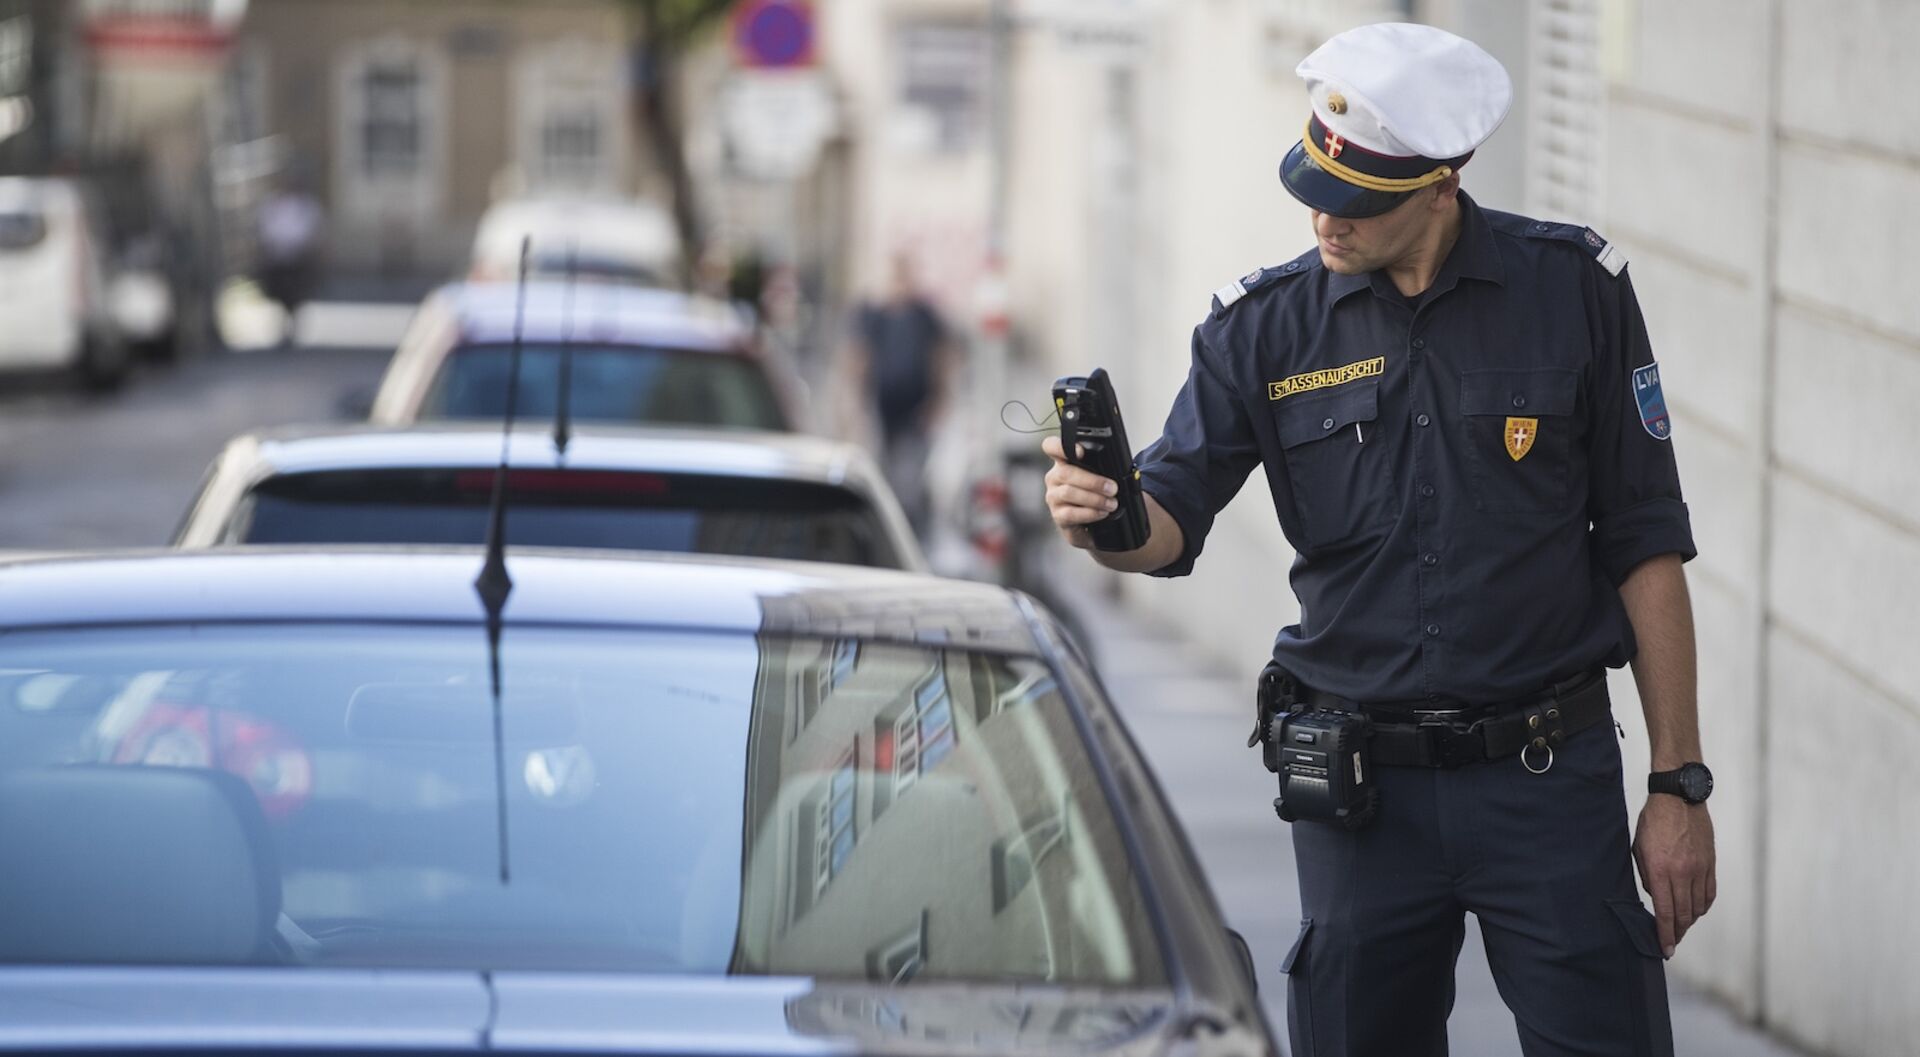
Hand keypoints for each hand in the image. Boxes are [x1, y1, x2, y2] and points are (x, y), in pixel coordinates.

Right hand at [1040, 435, 1117, 548]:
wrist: (1093, 525)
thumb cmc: (1096, 495)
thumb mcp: (1099, 477)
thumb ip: (1102, 469)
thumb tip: (1120, 470)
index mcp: (1064, 462)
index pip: (1051, 447)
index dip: (1061, 447)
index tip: (1080, 452)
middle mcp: (1054, 477)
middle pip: (1066, 473)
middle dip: (1093, 481)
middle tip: (1112, 488)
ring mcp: (1053, 497)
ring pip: (1068, 492)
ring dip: (1094, 498)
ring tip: (1111, 503)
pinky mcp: (1057, 515)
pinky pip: (1071, 513)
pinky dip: (1090, 513)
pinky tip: (1102, 513)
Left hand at [1632, 794, 1715, 957]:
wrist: (1679, 799)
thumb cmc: (1653, 822)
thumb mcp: (1639, 849)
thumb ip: (1648, 877)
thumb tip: (1658, 899)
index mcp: (1660, 870)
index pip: (1665, 913)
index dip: (1665, 934)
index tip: (1665, 950)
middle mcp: (1682, 873)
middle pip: (1684, 915)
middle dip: (1677, 933)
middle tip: (1672, 942)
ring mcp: (1699, 869)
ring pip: (1698, 907)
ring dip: (1689, 921)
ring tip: (1681, 926)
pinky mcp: (1710, 864)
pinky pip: (1710, 894)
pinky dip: (1703, 906)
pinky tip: (1696, 911)